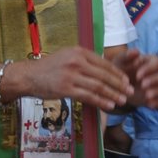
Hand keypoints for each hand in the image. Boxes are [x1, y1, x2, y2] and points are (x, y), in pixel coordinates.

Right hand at [10, 47, 133, 111]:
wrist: (27, 76)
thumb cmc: (49, 68)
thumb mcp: (68, 57)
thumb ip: (85, 62)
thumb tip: (105, 70)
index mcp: (79, 52)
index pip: (104, 63)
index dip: (118, 73)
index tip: (127, 81)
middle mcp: (76, 61)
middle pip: (104, 75)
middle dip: (120, 85)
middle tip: (130, 92)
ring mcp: (71, 75)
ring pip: (98, 86)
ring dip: (113, 95)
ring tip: (123, 101)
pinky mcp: (66, 88)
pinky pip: (88, 96)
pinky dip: (101, 101)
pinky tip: (109, 105)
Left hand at [115, 49, 157, 110]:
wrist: (120, 86)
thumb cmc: (122, 71)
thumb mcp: (120, 63)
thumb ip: (127, 56)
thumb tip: (136, 52)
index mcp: (152, 61)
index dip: (149, 69)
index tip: (137, 75)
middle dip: (157, 80)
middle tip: (143, 85)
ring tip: (146, 96)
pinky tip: (149, 104)